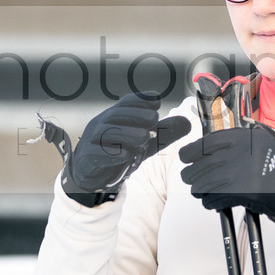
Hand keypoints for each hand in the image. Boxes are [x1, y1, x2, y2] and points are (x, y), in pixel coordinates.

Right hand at [63, 92, 190, 206]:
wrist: (91, 174)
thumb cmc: (118, 151)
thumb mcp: (143, 142)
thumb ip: (162, 133)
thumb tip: (187, 123)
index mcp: (114, 116)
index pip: (126, 102)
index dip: (140, 99)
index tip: (156, 102)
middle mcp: (101, 124)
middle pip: (116, 114)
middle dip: (136, 115)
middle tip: (154, 120)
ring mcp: (92, 141)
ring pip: (107, 132)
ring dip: (127, 133)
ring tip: (144, 138)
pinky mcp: (88, 159)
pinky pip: (97, 153)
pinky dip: (112, 154)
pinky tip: (126, 155)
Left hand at [178, 125, 274, 229]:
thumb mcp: (263, 138)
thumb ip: (239, 136)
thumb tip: (214, 141)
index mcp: (240, 139)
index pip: (203, 145)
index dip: (190, 152)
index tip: (185, 157)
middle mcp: (235, 155)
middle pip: (198, 167)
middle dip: (190, 174)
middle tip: (190, 178)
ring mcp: (236, 176)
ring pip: (202, 185)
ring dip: (198, 189)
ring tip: (199, 191)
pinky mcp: (238, 195)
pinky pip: (212, 199)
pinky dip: (209, 202)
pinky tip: (211, 202)